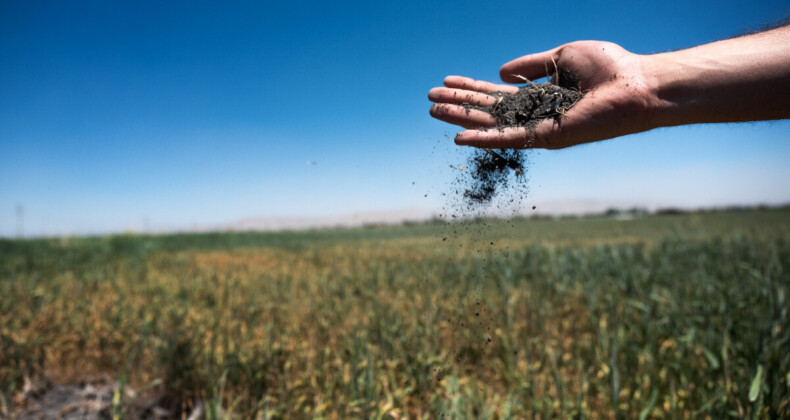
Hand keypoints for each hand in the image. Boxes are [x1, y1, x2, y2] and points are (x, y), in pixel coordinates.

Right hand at [428, 41, 658, 148]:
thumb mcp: (562, 57)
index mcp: (539, 95)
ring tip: (433, 111)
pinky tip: (459, 137)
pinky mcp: (546, 139)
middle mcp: (535, 114)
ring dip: (461, 119)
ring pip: (491, 124)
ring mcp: (538, 128)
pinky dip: (483, 139)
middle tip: (429, 99)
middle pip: (488, 109)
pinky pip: (508, 140)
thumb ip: (531, 65)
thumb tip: (501, 72)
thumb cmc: (609, 68)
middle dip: (459, 103)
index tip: (447, 81)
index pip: (497, 93)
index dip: (471, 87)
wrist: (636, 85)